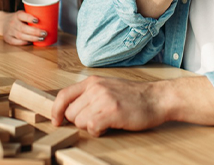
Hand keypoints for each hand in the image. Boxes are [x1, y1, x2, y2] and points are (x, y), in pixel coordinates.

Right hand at [0, 11, 46, 45]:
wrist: (2, 22)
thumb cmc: (18, 18)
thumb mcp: (22, 14)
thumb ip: (32, 16)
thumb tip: (50, 21)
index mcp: (17, 15)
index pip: (22, 16)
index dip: (29, 18)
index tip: (37, 20)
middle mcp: (12, 22)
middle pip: (23, 28)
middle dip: (35, 32)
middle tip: (44, 33)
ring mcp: (9, 31)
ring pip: (21, 36)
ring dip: (32, 38)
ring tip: (41, 38)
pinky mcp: (7, 38)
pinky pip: (16, 42)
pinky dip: (23, 43)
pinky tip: (31, 43)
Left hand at [52, 76, 166, 136]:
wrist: (157, 98)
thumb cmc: (134, 96)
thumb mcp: (108, 87)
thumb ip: (89, 95)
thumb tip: (70, 110)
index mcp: (92, 82)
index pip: (63, 95)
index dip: (56, 111)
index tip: (57, 121)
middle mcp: (95, 88)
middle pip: (71, 113)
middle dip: (81, 121)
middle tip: (97, 120)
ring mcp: (103, 99)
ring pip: (80, 122)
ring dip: (90, 127)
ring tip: (106, 122)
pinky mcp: (112, 111)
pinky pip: (92, 127)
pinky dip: (98, 131)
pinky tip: (109, 127)